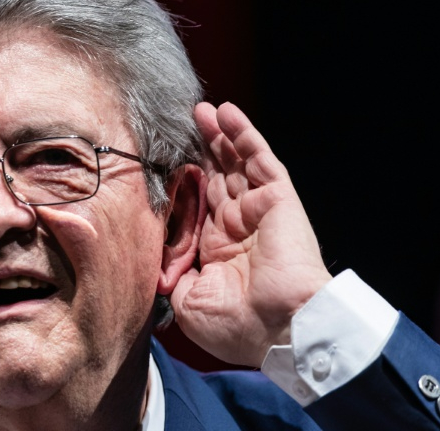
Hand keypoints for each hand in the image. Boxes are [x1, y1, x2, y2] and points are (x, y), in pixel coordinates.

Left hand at [170, 102, 332, 366]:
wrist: (280, 330)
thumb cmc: (238, 326)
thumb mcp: (188, 303)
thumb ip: (173, 276)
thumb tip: (159, 262)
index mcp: (218, 249)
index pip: (197, 204)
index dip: (183, 181)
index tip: (162, 160)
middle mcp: (237, 225)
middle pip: (216, 176)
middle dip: (201, 150)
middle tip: (182, 124)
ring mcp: (257, 210)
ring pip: (236, 162)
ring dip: (218, 135)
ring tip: (200, 110)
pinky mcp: (277, 198)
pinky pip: (260, 159)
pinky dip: (244, 134)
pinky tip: (227, 112)